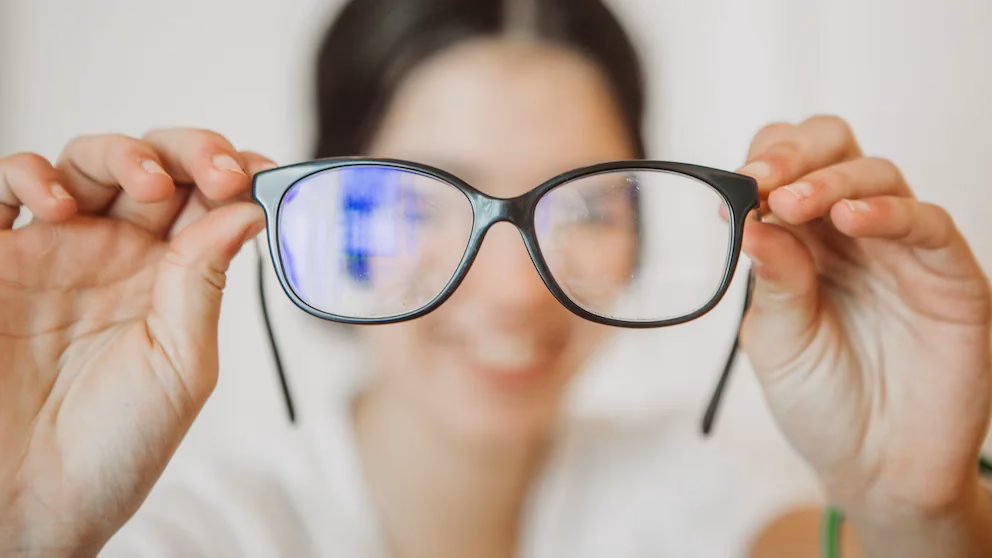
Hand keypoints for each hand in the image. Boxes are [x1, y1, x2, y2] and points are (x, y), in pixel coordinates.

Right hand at [0, 130, 273, 554]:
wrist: (35, 502)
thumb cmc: (117, 445)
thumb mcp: (182, 365)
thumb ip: (204, 283)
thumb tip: (245, 208)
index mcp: (172, 277)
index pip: (207, 201)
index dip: (233, 175)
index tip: (260, 173)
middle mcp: (116, 255)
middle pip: (156, 166)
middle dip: (192, 152)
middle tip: (218, 171)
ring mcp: (55, 251)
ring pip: (87, 162)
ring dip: (123, 153)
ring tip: (150, 184)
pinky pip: (3, 190)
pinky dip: (28, 174)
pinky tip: (57, 202)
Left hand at [737, 116, 991, 518]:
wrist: (874, 467)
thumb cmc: (819, 400)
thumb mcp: (775, 339)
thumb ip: (771, 280)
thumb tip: (749, 220)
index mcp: (801, 240)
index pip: (786, 169)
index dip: (763, 163)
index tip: (735, 185)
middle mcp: (851, 234)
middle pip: (833, 152)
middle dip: (796, 155)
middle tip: (763, 181)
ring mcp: (900, 249)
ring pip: (878, 175)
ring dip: (831, 180)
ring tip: (793, 203)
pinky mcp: (948, 275)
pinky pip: (927, 224)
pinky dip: (890, 212)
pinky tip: (853, 219)